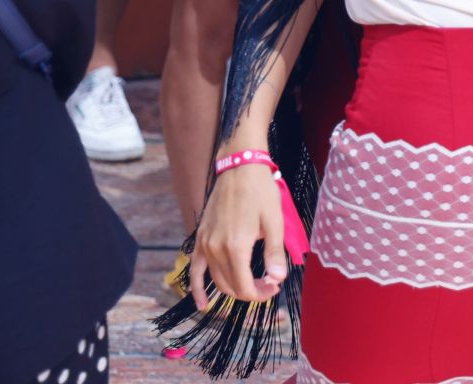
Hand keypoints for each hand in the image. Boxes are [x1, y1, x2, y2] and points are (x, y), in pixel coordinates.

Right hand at [190, 161, 287, 307]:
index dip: (261, 293)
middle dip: (251, 291)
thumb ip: (274, 253)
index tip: (275, 285)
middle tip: (269, 282)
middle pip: (230, 286)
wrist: (240, 168)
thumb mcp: (274, 222)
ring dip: (233, 288)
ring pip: (216, 280)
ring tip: (252, 285)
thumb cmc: (261, 192)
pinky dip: (197, 288)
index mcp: (236, 247)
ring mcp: (205, 244)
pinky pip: (195, 269)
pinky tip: (202, 303)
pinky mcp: (200, 237)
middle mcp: (216, 249)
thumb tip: (277, 278)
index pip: (244, 286)